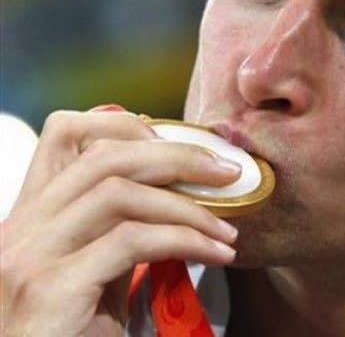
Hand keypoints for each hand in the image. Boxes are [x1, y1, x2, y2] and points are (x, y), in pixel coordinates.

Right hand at [0, 108, 240, 335]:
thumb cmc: (75, 334)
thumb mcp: (98, 275)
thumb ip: (122, 231)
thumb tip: (181, 193)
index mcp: (30, 217)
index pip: (65, 134)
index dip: (126, 126)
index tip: (176, 148)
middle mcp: (20, 228)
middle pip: (104, 156)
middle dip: (177, 156)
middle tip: (225, 173)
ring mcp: (29, 257)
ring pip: (119, 193)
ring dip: (188, 206)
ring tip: (225, 228)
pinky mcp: (50, 289)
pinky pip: (133, 241)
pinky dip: (187, 240)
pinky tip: (216, 254)